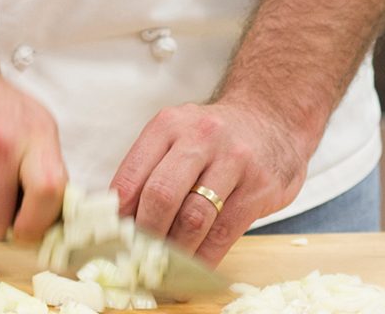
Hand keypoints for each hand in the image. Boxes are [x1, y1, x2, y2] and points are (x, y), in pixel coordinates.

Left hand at [110, 100, 310, 265]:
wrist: (271, 118)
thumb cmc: (213, 137)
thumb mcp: (178, 135)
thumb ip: (151, 169)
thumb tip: (120, 219)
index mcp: (168, 124)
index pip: (133, 174)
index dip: (119, 214)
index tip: (113, 238)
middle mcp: (199, 137)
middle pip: (161, 195)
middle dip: (146, 234)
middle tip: (139, 257)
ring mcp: (232, 160)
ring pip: (193, 218)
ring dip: (175, 251)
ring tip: (165, 267)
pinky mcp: (258, 186)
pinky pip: (224, 232)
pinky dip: (205, 256)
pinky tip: (195, 266)